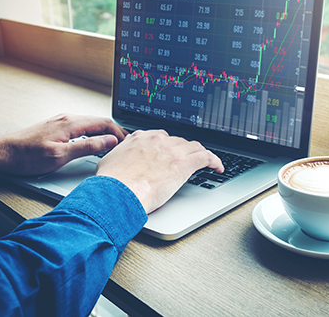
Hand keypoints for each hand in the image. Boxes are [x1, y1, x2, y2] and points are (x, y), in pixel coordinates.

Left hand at [0, 114, 126, 175]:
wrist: (2, 153)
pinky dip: (92, 135)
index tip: (126, 144)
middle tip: (124, 146)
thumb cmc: (26, 156)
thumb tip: (109, 141)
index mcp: (71, 123)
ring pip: (90, 125)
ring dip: (104, 134)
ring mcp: (61, 123)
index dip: (119, 133)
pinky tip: (93, 144)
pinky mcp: (56, 129)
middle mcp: (67, 119)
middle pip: (99, 122)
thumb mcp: (61, 155)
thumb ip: (88, 147)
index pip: (104, 122)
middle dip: (115, 133)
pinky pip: (81, 128)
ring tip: (112, 146)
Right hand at [96, 130, 223, 213]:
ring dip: (200, 154)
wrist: (118, 192)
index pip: (161, 137)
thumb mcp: (110, 161)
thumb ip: (119, 156)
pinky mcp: (184, 163)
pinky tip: (218, 167)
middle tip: (187, 161)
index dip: (168, 146)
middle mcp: (157, 140)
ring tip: (206, 162)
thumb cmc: (111, 182)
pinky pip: (206, 157)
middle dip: (184, 152)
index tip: (171, 153)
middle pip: (179, 142)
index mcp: (140, 138)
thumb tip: (119, 159)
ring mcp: (172, 150)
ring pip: (194, 147)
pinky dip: (215, 161)